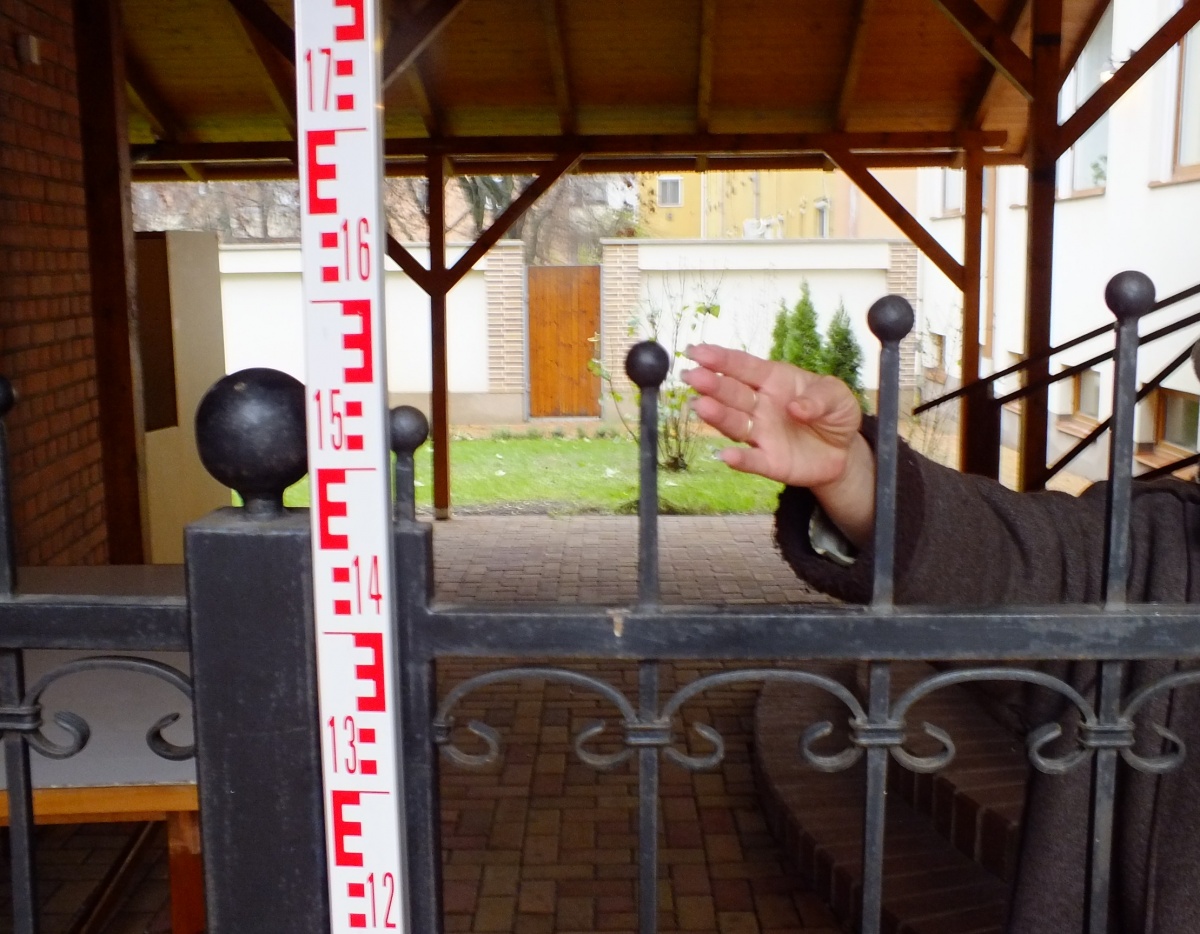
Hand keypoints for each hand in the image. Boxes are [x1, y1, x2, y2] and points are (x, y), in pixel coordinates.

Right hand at [682, 344, 876, 545]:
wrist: (843, 451)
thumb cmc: (834, 413)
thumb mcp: (838, 396)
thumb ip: (820, 397)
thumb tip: (796, 407)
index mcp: (774, 380)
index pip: (744, 367)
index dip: (721, 359)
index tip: (697, 352)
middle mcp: (760, 405)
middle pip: (732, 393)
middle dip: (712, 384)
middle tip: (693, 377)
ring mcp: (762, 433)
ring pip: (734, 423)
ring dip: (717, 415)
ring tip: (700, 406)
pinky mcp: (769, 461)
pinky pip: (752, 460)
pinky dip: (739, 459)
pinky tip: (725, 456)